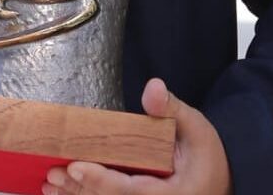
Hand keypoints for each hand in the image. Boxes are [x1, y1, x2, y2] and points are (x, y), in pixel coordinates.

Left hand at [43, 79, 231, 194]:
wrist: (222, 180)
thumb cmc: (207, 154)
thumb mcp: (196, 128)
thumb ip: (172, 110)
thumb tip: (153, 88)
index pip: (132, 191)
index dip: (102, 180)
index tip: (76, 166)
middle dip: (82, 189)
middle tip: (53, 174)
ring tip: (49, 184)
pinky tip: (62, 192)